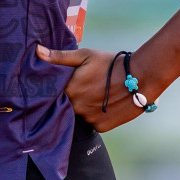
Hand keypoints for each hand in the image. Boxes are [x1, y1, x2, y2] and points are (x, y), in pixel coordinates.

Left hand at [35, 43, 156, 132]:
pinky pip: (92, 122)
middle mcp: (77, 108)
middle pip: (66, 106)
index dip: (57, 90)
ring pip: (79, 115)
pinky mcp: (102, 127)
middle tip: (84, 87)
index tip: (62, 84)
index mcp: (69, 90)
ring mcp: (89, 119)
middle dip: (72, 98)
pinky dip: (95, 115)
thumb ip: (59, 57)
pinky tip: (104, 104)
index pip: (53, 95)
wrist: (141, 77)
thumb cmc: (111, 64)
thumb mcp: (85, 55)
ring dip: (83, 107)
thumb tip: (37, 51)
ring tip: (95, 94)